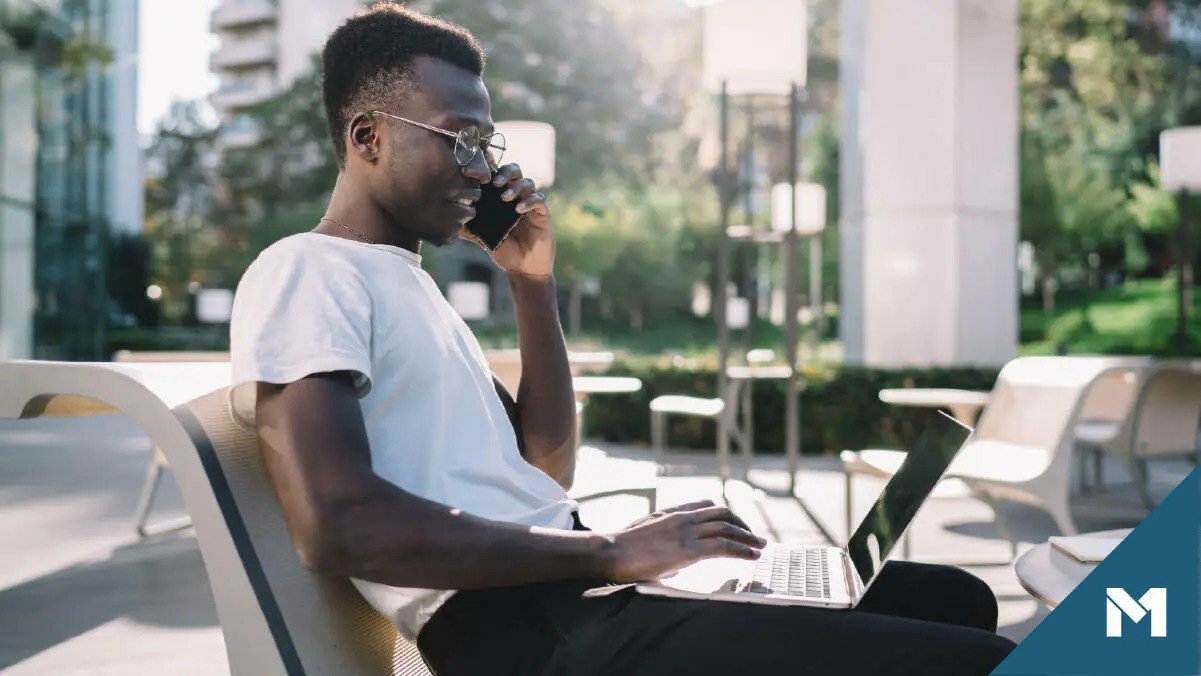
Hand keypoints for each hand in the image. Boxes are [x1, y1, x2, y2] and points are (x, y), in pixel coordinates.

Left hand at [460, 163, 553, 278]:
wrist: (523, 269)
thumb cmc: (504, 251)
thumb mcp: (482, 237)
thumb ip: (468, 227)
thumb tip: (447, 220)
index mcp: (501, 198)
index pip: (496, 174)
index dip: (489, 165)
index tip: (477, 166)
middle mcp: (516, 196)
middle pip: (514, 171)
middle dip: (504, 172)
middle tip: (495, 183)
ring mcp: (530, 204)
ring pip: (527, 182)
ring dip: (516, 186)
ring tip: (505, 198)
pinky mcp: (542, 213)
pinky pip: (538, 199)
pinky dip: (529, 201)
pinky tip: (518, 210)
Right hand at [600, 500, 766, 582]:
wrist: (611, 551)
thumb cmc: (621, 547)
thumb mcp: (644, 532)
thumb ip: (662, 536)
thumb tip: (673, 556)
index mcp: (672, 512)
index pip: (705, 505)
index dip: (725, 514)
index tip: (736, 524)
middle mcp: (682, 517)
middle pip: (722, 514)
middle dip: (742, 524)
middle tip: (755, 536)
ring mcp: (686, 532)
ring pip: (727, 528)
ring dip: (748, 537)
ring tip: (760, 546)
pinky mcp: (688, 550)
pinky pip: (723, 547)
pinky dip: (742, 550)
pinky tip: (751, 556)